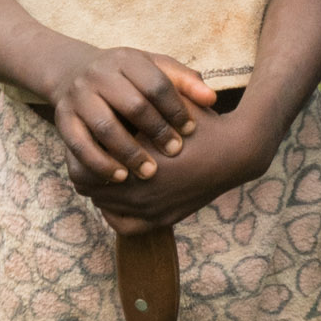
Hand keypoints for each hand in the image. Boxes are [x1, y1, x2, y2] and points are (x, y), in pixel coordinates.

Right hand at [48, 45, 218, 195]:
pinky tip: (120, 177)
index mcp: (126, 59)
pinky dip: (101, 164)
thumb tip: (211, 99)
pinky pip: (80, 146)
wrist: (74, 73)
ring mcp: (78, 97)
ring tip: (150, 172)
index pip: (156, 83)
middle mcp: (99, 75)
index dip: (176, 107)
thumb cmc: (127, 78)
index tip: (191, 130)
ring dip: (130, 153)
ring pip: (106, 127)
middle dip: (157, 131)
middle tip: (175, 152)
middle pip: (132, 105)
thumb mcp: (154, 69)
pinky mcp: (62, 119)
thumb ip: (184, 81)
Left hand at [88, 100, 277, 230]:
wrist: (238, 153)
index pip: (83, 165)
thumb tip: (106, 95)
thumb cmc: (202, 124)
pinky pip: (123, 224)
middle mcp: (140, 193)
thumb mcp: (169, 106)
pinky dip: (116, 211)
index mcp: (136, 163)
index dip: (83, 150)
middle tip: (93, 151)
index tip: (89, 137)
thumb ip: (138, 102)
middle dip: (89, 168)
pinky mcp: (162, 221)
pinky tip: (122, 193)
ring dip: (101, 189)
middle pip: (88, 188)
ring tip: (108, 168)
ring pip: (102, 205)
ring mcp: (151, 211)